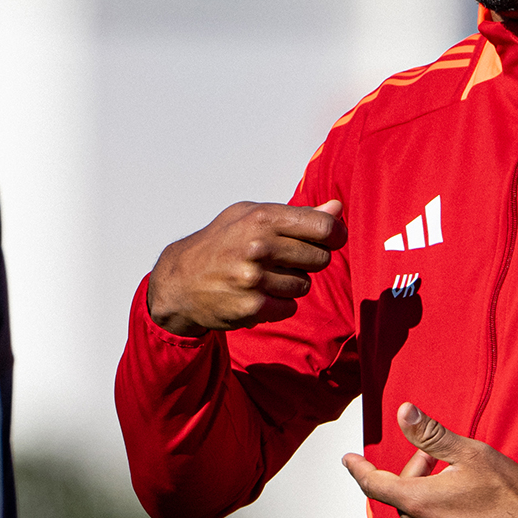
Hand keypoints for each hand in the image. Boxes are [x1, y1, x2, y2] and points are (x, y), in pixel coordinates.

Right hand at [146, 200, 345, 336]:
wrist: (180, 280)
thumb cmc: (220, 243)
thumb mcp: (251, 217)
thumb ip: (298, 214)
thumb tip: (337, 210)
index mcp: (261, 218)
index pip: (324, 227)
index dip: (335, 235)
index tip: (330, 238)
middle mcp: (258, 247)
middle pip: (320, 258)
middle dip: (308, 259)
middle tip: (283, 258)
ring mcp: (255, 279)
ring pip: (305, 284)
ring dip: (291, 283)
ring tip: (264, 276)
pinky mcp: (252, 307)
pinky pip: (290, 306)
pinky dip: (279, 303)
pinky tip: (258, 294)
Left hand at [343, 402, 517, 517]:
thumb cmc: (510, 493)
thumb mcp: (471, 454)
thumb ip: (431, 435)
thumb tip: (402, 412)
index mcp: (419, 502)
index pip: (374, 484)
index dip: (359, 469)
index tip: (348, 460)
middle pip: (404, 499)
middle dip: (418, 478)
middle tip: (447, 464)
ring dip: (432, 505)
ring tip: (465, 493)